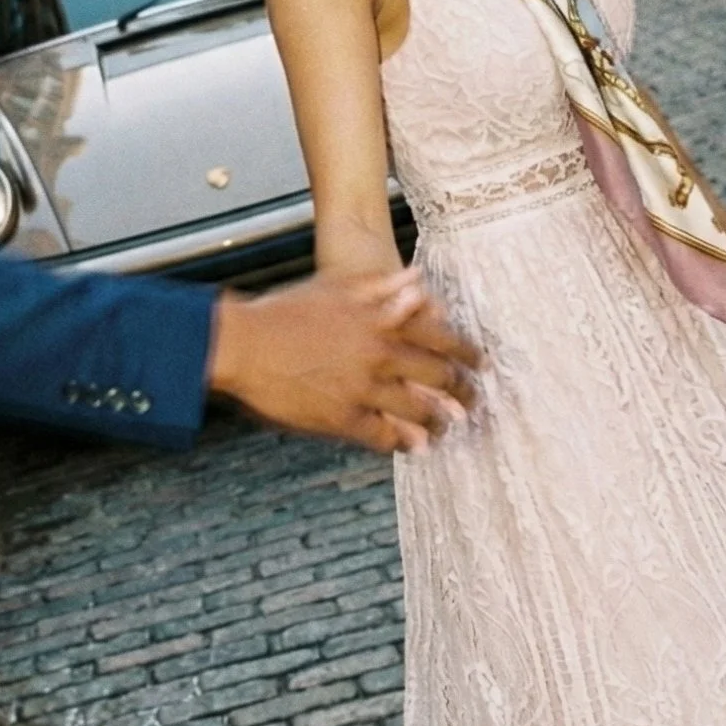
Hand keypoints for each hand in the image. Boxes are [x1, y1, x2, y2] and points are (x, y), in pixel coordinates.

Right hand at [207, 267, 484, 453]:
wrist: (244, 343)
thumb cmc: (286, 310)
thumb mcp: (336, 286)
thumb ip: (381, 286)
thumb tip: (419, 279)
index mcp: (380, 320)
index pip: (438, 336)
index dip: (465, 351)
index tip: (480, 363)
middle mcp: (378, 354)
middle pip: (437, 376)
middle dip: (462, 390)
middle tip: (474, 400)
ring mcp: (361, 389)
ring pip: (417, 411)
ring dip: (438, 421)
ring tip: (448, 428)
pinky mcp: (341, 418)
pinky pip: (383, 437)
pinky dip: (402, 443)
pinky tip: (413, 446)